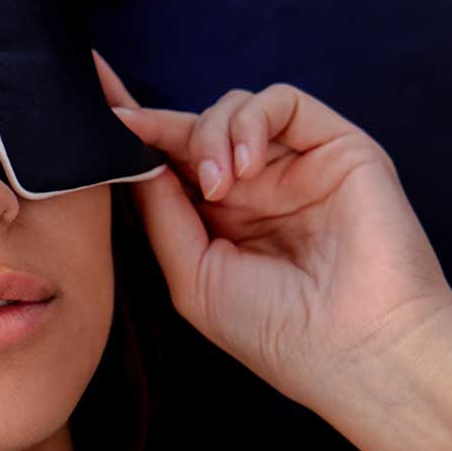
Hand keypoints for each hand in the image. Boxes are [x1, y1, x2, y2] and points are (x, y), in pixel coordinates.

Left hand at [91, 48, 451, 413]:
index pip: (171, 164)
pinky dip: (252, 122)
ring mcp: (294, 166)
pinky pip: (283, 101)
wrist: (353, 349)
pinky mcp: (336, 147)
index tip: (97, 111)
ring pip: (234, 109)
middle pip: (194, 129)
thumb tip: (135, 160)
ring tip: (217, 185)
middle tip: (127, 126)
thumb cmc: (274, 329)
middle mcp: (255, 189)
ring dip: (208, 135)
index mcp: (220, 221)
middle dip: (156, 124)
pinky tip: (245, 169)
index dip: (136, 136)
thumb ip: (162, 213)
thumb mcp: (192, 274)